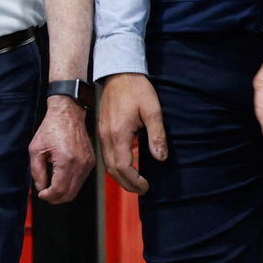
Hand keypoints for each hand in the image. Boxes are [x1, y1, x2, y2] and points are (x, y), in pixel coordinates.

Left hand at [29, 97, 94, 203]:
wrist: (68, 113)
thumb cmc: (52, 128)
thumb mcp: (35, 150)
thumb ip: (37, 172)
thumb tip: (41, 188)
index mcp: (66, 160)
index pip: (59, 191)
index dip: (48, 197)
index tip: (41, 193)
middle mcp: (80, 163)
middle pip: (69, 194)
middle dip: (55, 198)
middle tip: (46, 193)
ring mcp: (88, 163)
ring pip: (76, 189)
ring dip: (63, 192)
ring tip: (52, 184)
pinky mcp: (91, 161)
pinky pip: (81, 180)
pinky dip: (70, 183)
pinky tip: (61, 176)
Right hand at [98, 73, 165, 193]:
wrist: (119, 73)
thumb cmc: (137, 89)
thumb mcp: (153, 110)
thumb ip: (157, 135)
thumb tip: (160, 157)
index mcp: (118, 134)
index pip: (123, 167)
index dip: (134, 181)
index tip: (146, 186)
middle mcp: (106, 137)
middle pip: (113, 170)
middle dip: (127, 184)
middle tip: (142, 189)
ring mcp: (101, 134)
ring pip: (107, 164)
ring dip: (120, 176)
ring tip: (135, 182)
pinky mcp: (102, 130)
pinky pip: (105, 155)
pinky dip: (115, 166)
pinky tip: (125, 166)